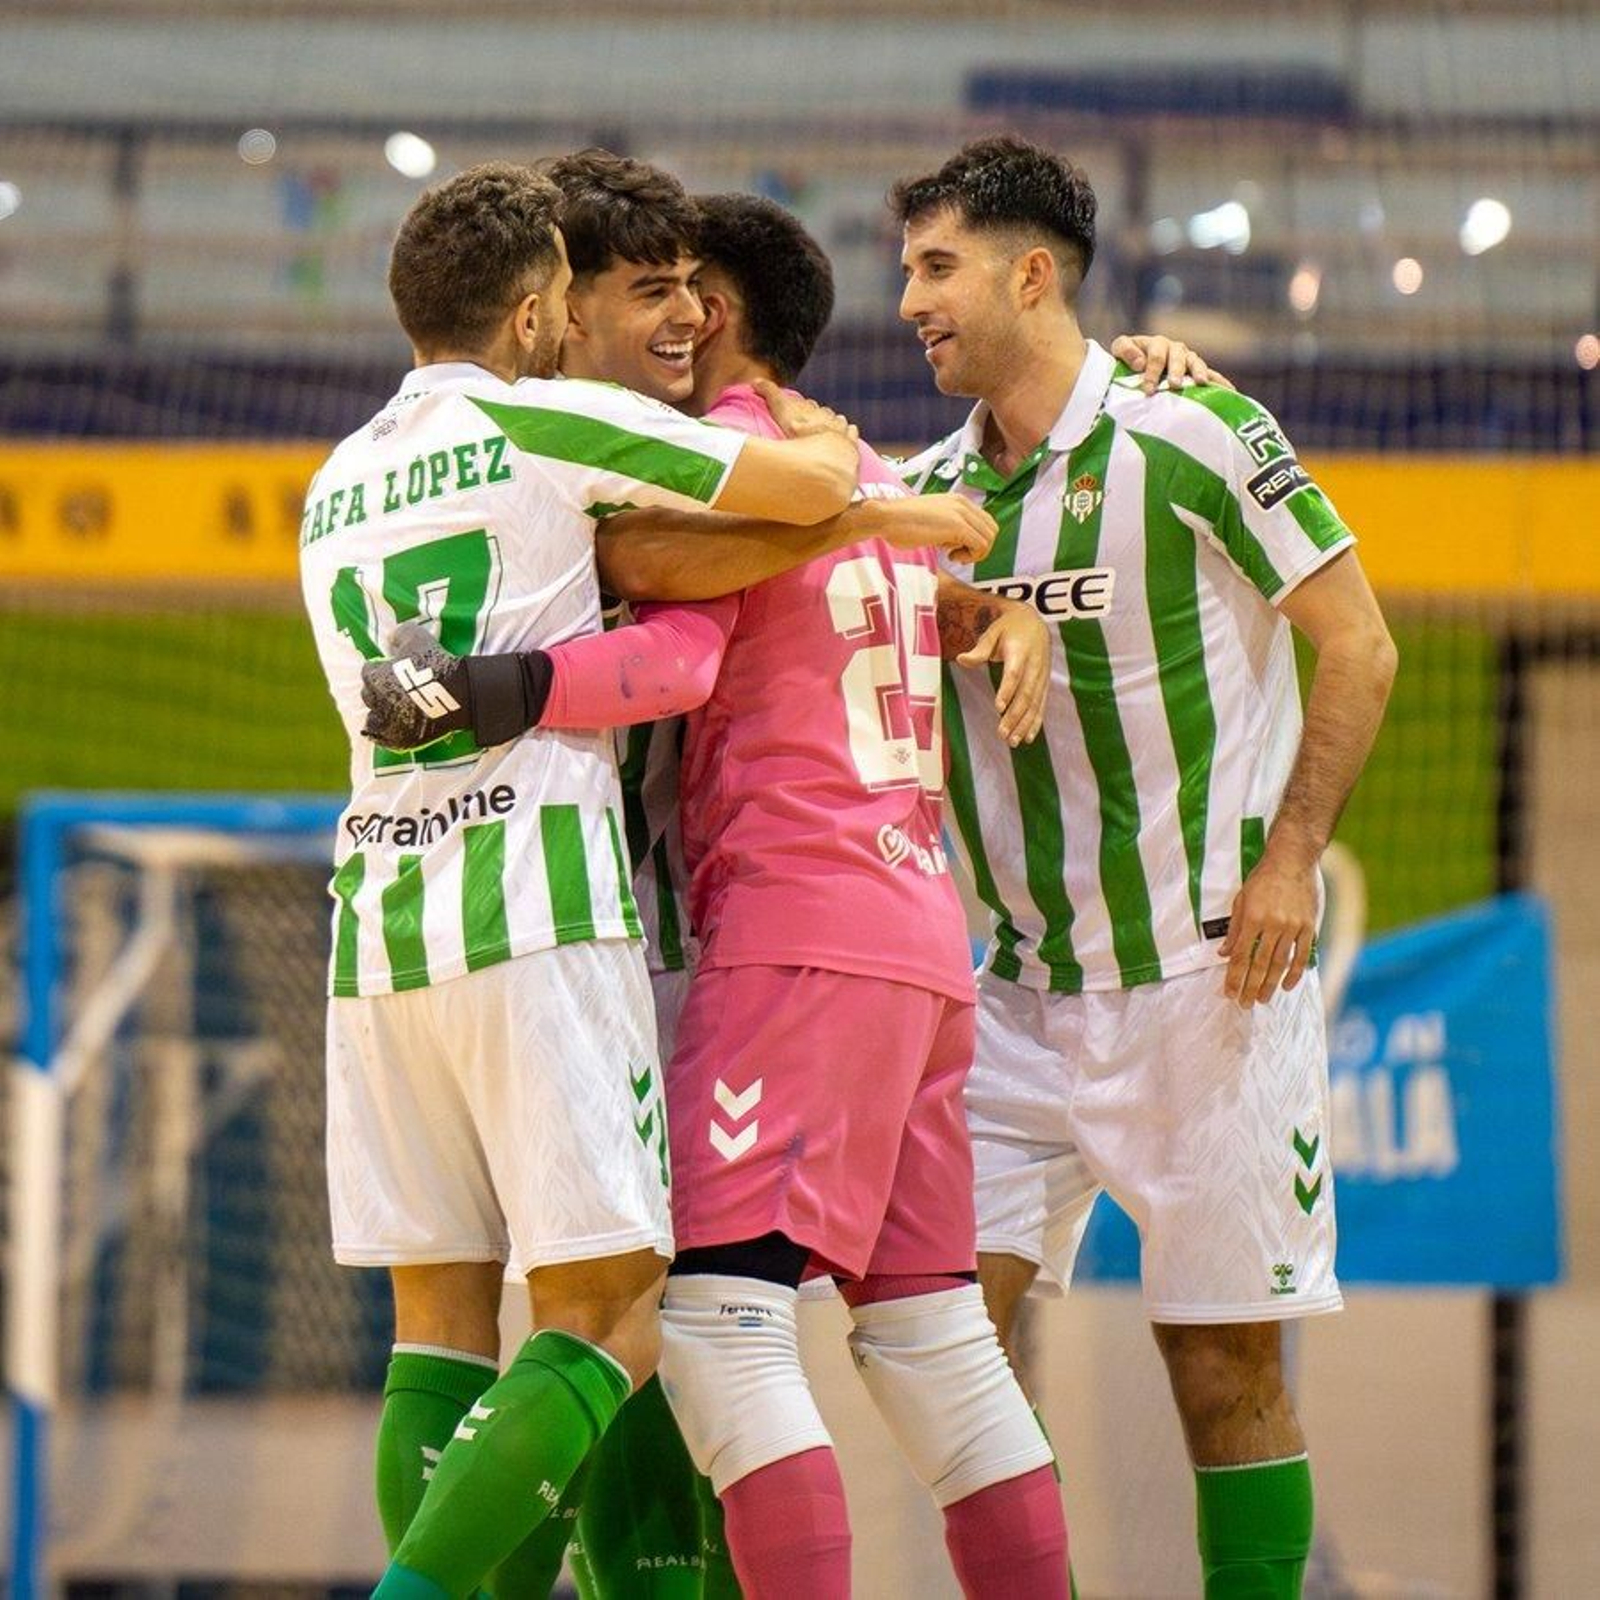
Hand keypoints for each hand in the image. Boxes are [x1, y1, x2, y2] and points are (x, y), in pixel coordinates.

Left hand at [360, 620, 472, 749]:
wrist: (457, 694)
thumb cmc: (435, 664)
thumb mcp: (417, 637)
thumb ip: (400, 634)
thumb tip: (391, 638)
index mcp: (376, 677)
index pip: (368, 671)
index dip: (379, 668)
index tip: (390, 668)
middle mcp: (377, 701)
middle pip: (368, 694)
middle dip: (377, 689)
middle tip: (392, 687)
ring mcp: (389, 722)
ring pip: (373, 718)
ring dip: (379, 712)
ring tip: (392, 709)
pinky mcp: (401, 739)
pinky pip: (383, 739)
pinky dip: (384, 734)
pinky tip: (392, 728)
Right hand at [754, 379, 858, 443]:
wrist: (826, 451)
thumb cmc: (803, 432)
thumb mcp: (781, 410)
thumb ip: (769, 394)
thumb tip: (754, 380)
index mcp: (811, 409)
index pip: (806, 405)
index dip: (802, 407)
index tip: (799, 409)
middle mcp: (827, 416)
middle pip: (822, 412)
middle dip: (818, 415)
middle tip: (812, 421)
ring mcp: (840, 429)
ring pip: (838, 421)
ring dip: (835, 422)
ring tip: (830, 427)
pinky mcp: (850, 442)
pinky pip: (851, 432)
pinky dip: (850, 431)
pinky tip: (850, 430)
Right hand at [873, 495, 996, 565]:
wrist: (885, 517)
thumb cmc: (900, 523)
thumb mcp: (931, 522)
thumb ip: (948, 528)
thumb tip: (957, 543)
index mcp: (958, 501)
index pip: (985, 521)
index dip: (976, 541)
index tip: (957, 550)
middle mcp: (963, 504)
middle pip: (992, 529)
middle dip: (980, 548)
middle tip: (959, 556)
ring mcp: (961, 513)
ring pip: (989, 538)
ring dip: (975, 554)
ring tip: (954, 556)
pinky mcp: (957, 526)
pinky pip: (980, 545)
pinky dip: (970, 557)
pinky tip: (950, 556)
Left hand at [956, 602, 1050, 745]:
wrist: (1035, 622)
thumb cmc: (1008, 629)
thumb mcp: (992, 632)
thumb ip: (979, 649)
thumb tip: (960, 659)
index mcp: (1020, 651)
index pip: (1014, 673)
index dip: (1007, 690)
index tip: (998, 707)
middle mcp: (1035, 665)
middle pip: (1025, 694)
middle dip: (1015, 715)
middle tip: (1002, 734)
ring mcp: (1041, 676)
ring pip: (1034, 703)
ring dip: (1024, 724)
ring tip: (1012, 741)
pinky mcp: (1044, 684)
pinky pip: (1041, 705)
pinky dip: (1035, 722)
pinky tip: (1027, 738)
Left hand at [1110, 334, 1233, 395]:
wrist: (1136, 366)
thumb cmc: (1127, 360)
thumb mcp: (1119, 351)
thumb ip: (1124, 350)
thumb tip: (1139, 362)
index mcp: (1156, 344)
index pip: (1156, 355)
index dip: (1152, 371)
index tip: (1148, 389)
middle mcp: (1174, 349)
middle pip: (1178, 357)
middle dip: (1176, 371)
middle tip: (1174, 385)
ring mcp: (1187, 359)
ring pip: (1195, 362)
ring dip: (1198, 371)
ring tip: (1200, 382)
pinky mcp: (1196, 371)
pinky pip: (1211, 374)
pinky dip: (1220, 381)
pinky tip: (1230, 391)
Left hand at [1219, 850, 1318, 1006]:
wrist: (1292, 860)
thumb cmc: (1263, 879)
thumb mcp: (1241, 900)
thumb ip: (1234, 929)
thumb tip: (1224, 954)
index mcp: (1253, 918)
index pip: (1241, 956)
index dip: (1235, 978)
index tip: (1230, 993)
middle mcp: (1273, 924)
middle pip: (1260, 964)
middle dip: (1251, 987)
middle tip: (1245, 1003)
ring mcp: (1292, 926)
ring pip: (1280, 963)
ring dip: (1270, 984)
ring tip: (1263, 999)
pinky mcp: (1308, 926)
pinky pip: (1302, 955)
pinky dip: (1294, 973)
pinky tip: (1287, 985)